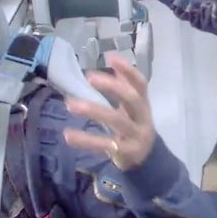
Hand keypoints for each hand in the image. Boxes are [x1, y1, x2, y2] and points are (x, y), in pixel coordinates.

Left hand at [63, 53, 156, 170]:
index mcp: (144, 104)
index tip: (111, 57)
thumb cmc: (135, 126)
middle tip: (89, 77)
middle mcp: (143, 118)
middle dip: (112, 87)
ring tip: (70, 104)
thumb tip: (114, 58)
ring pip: (116, 121)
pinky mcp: (126, 151)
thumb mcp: (133, 107)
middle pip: (131, 99)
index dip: (129, 71)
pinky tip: (68, 135)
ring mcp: (136, 135)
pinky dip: (86, 140)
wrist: (147, 160)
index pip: (140, 84)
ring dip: (93, 110)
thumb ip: (125, 85)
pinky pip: (105, 144)